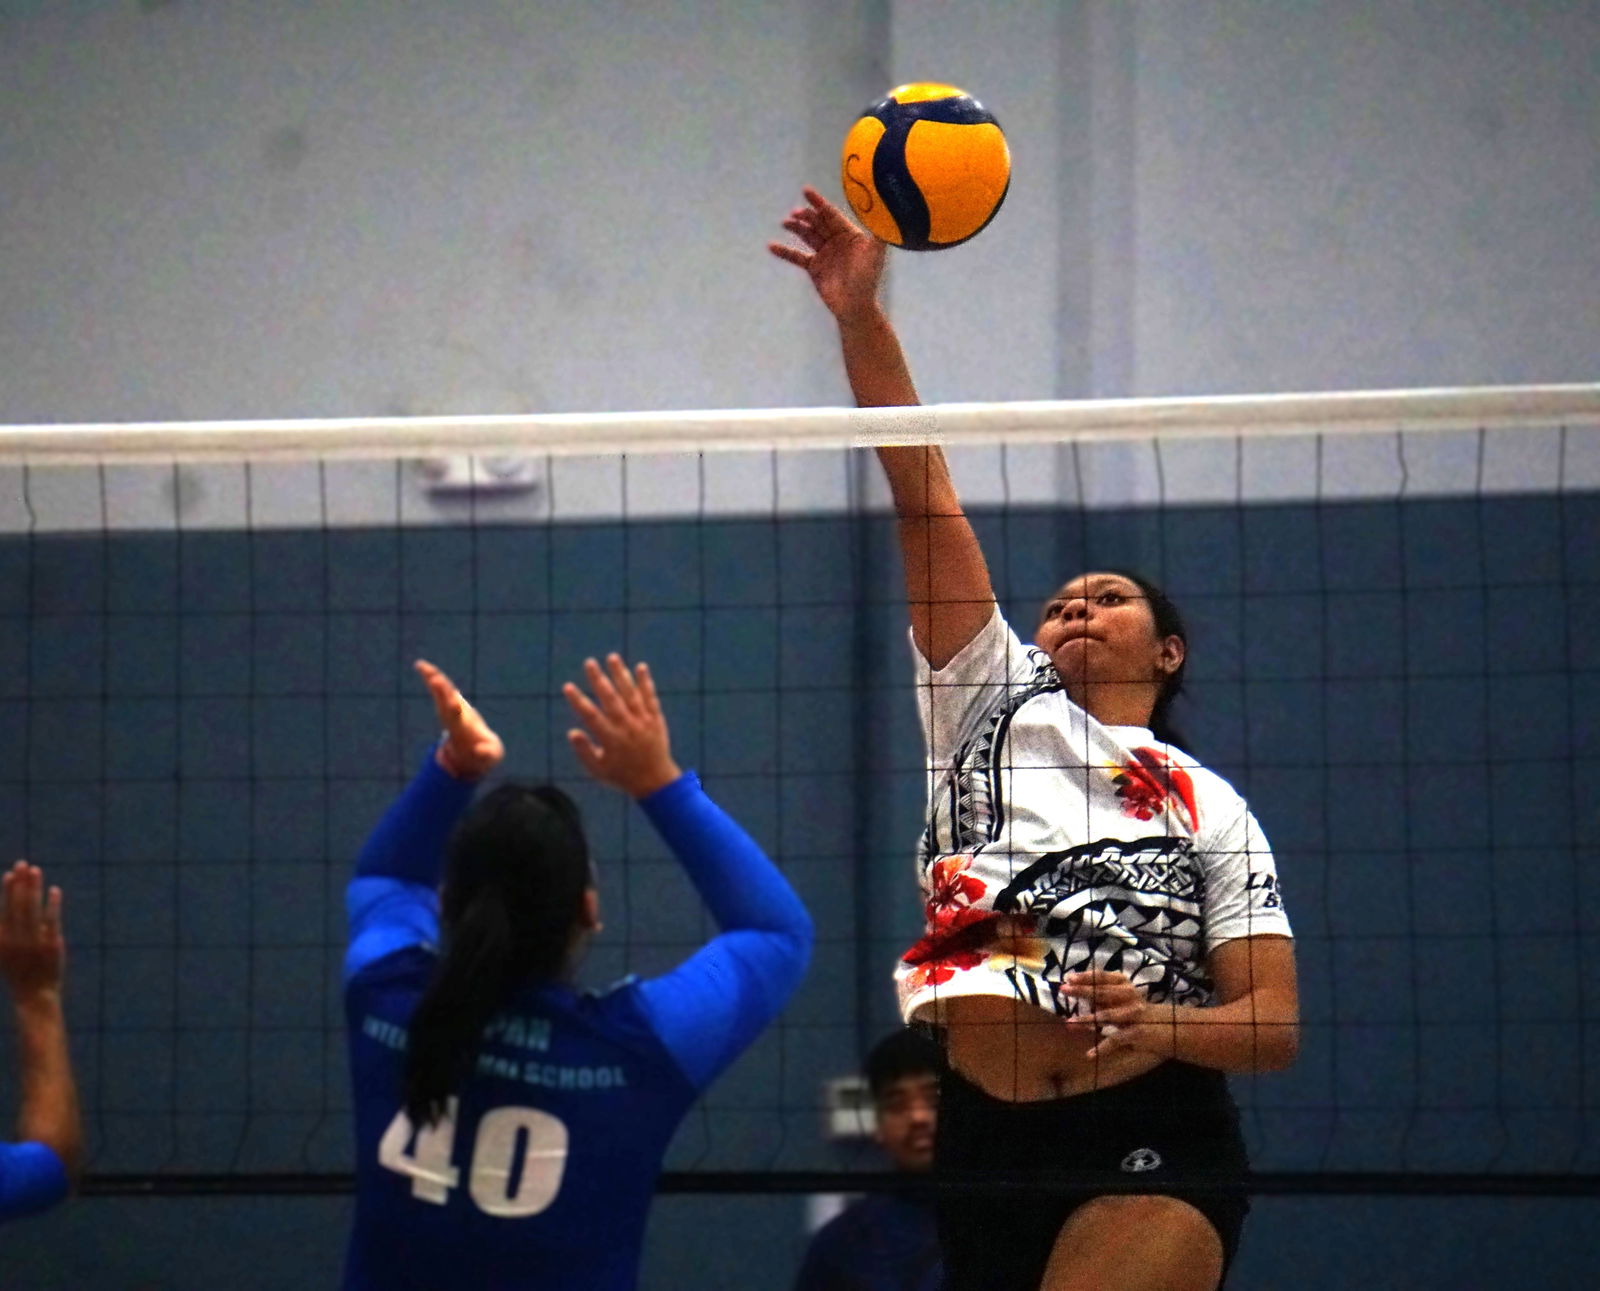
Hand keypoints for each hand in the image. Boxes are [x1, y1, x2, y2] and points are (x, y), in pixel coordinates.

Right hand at [0, 862, 64, 999]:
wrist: (33, 994)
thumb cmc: (17, 971)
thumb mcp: (2, 952)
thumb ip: (2, 931)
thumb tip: (6, 909)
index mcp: (1, 940)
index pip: (3, 909)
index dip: (6, 891)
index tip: (9, 874)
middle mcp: (15, 938)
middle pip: (17, 904)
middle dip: (20, 883)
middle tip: (23, 864)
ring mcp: (33, 940)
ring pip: (33, 908)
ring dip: (34, 888)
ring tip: (36, 871)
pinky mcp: (50, 944)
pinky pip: (51, 919)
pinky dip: (53, 903)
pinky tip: (55, 890)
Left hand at [416, 659, 504, 779]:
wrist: (469, 754)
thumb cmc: (482, 754)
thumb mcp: (490, 757)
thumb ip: (487, 753)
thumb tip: (480, 750)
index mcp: (462, 729)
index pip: (456, 718)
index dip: (454, 709)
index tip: (452, 702)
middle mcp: (452, 718)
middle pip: (445, 703)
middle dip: (442, 692)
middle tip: (435, 680)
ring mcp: (449, 709)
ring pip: (439, 693)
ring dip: (433, 680)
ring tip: (424, 667)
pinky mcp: (449, 702)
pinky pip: (439, 687)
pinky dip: (431, 676)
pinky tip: (421, 665)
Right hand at [563, 654, 680, 798]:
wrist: (655, 781)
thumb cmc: (622, 775)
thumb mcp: (598, 770)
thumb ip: (584, 751)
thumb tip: (571, 732)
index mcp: (610, 739)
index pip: (591, 716)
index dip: (578, 700)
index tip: (568, 686)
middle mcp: (627, 727)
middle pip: (611, 699)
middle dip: (599, 680)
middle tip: (589, 662)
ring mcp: (642, 722)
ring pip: (631, 694)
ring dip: (621, 674)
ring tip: (612, 657)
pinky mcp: (656, 719)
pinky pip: (650, 698)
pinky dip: (645, 682)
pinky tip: (640, 667)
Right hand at [768, 186, 886, 321]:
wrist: (855, 306)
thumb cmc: (867, 279)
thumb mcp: (876, 252)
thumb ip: (878, 229)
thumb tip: (880, 206)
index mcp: (850, 234)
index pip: (832, 214)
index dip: (819, 202)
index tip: (806, 191)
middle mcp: (836, 241)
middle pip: (818, 223)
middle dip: (807, 216)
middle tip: (796, 212)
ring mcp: (824, 253)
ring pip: (807, 235)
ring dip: (796, 228)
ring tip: (786, 222)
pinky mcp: (814, 267)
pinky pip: (797, 257)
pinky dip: (785, 252)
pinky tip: (771, 246)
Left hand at [1062, 969, 1173, 1061]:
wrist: (1168, 1026)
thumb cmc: (1135, 1010)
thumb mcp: (1120, 997)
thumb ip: (1101, 994)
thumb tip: (1074, 991)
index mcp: (1124, 984)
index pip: (1103, 977)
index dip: (1086, 976)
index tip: (1069, 978)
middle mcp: (1130, 995)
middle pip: (1103, 992)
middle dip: (1082, 991)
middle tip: (1063, 990)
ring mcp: (1134, 1014)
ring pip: (1107, 1015)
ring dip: (1087, 1020)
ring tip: (1069, 1023)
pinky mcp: (1137, 1032)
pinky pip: (1116, 1040)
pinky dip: (1102, 1048)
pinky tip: (1089, 1054)